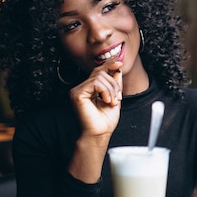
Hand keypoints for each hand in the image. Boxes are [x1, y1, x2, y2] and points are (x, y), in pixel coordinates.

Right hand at [67, 60, 122, 182]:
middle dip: (114, 84)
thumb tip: (117, 69)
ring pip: (99, 77)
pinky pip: (95, 83)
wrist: (100, 134)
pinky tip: (106, 101)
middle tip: (117, 98)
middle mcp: (81, 88)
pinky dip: (105, 91)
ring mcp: (77, 90)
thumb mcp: (114, 97)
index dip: (108, 65)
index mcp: (89, 89)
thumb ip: (115, 83)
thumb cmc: (105, 121)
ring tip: (112, 102)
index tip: (119, 63)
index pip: (98, 71)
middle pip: (100, 73)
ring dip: (111, 90)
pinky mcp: (77, 94)